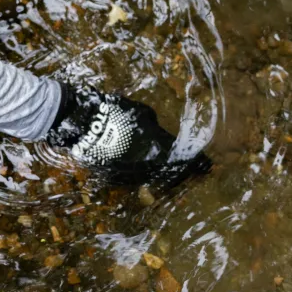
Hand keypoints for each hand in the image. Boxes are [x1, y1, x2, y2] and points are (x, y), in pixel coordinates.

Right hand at [46, 83, 211, 187]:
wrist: (82, 123)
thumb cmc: (114, 113)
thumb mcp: (140, 112)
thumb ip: (154, 125)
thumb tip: (158, 131)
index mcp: (156, 148)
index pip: (184, 161)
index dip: (199, 165)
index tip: (209, 168)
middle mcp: (146, 166)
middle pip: (170, 175)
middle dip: (182, 173)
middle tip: (193, 172)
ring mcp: (129, 174)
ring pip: (152, 179)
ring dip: (162, 175)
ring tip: (171, 172)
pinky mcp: (114, 177)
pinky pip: (133, 177)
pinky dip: (141, 173)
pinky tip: (143, 167)